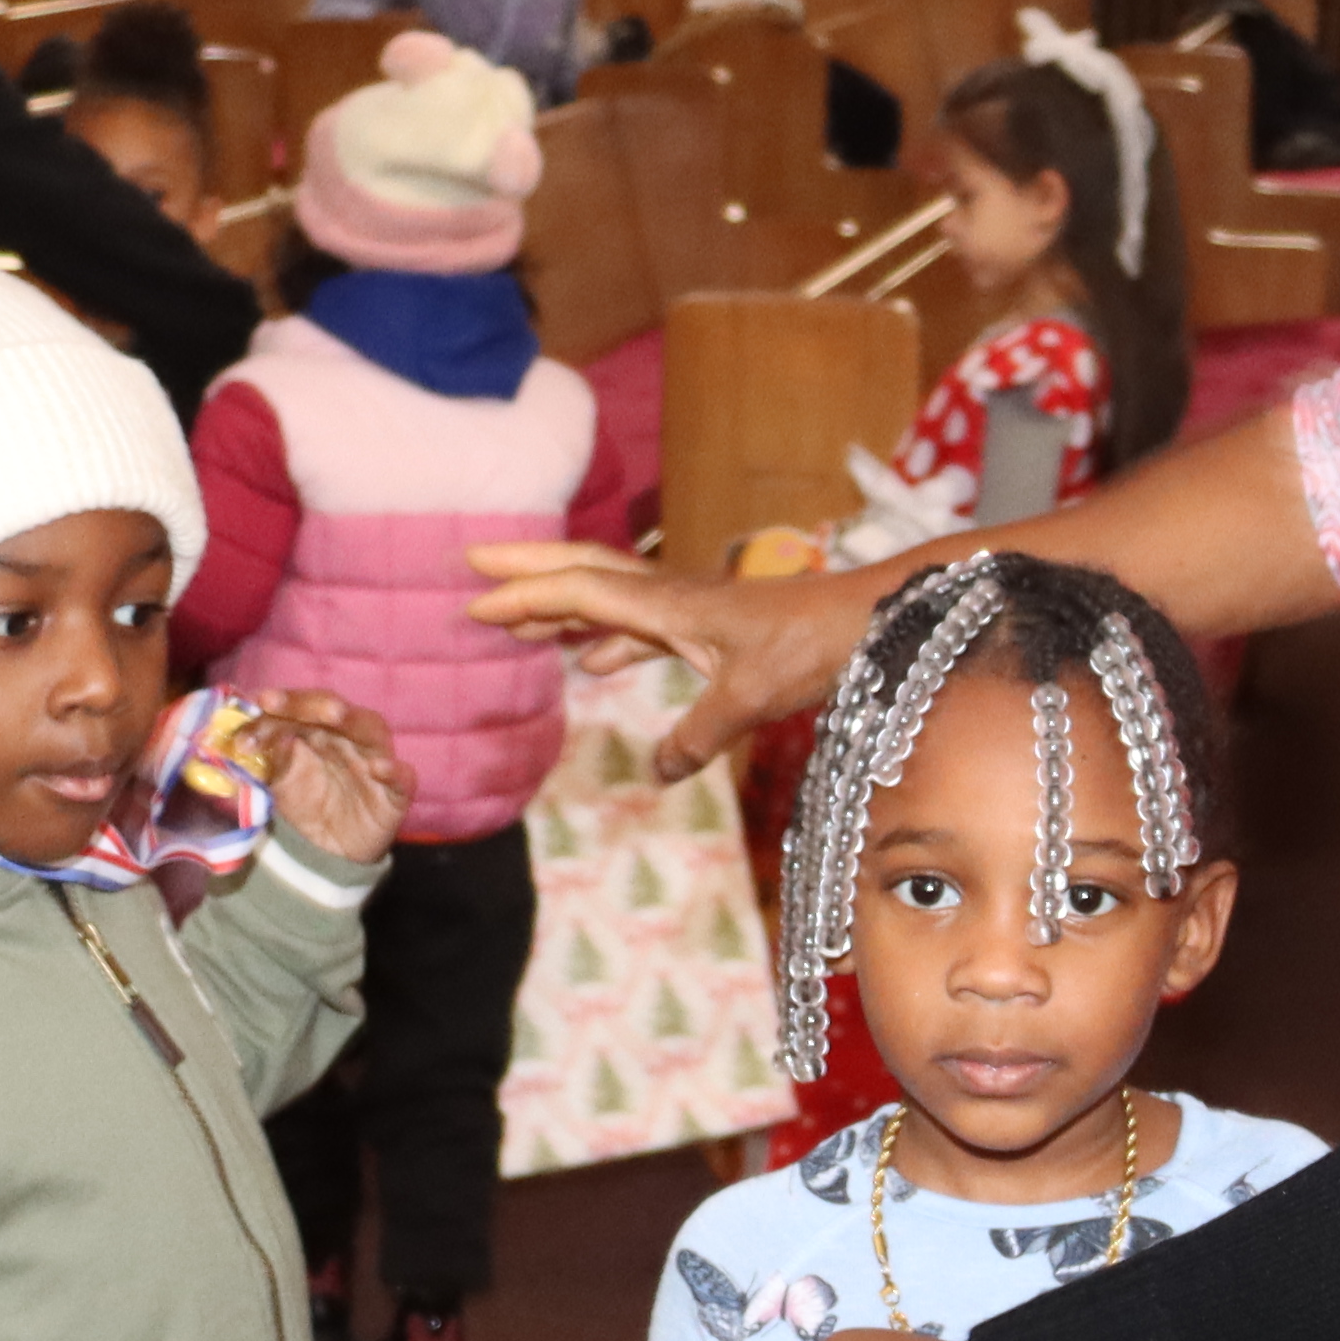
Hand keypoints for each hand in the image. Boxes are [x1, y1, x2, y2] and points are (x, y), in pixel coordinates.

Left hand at [226, 684, 409, 857]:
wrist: (327, 853)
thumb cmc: (306, 806)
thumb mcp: (278, 783)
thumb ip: (266, 761)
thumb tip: (249, 742)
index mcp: (319, 729)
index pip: (298, 709)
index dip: (274, 711)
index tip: (250, 715)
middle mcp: (348, 738)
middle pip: (334, 710)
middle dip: (307, 704)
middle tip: (278, 702)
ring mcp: (375, 763)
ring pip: (371, 731)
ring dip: (353, 720)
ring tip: (333, 715)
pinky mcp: (396, 795)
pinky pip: (403, 778)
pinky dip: (394, 771)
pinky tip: (378, 768)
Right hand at [468, 538, 894, 777]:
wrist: (868, 621)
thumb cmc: (812, 648)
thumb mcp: (751, 698)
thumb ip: (700, 735)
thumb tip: (658, 772)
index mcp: (670, 605)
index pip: (580, 591)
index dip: (526, 597)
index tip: (476, 606)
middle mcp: (672, 598)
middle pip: (583, 574)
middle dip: (527, 571)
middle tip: (471, 568)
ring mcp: (690, 609)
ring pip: (609, 599)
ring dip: (561, 607)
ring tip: (516, 627)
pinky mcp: (710, 626)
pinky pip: (640, 626)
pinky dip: (606, 637)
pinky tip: (591, 661)